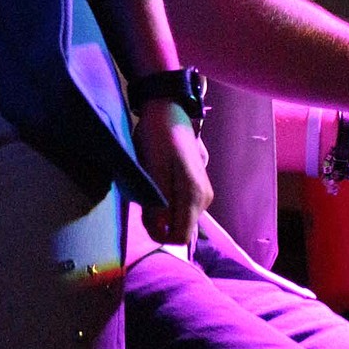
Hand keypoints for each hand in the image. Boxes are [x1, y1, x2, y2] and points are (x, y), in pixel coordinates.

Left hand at [133, 101, 211, 250]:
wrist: (169, 111)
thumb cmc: (158, 138)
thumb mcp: (153, 172)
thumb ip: (157, 205)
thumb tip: (159, 234)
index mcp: (194, 197)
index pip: (179, 237)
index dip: (159, 235)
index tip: (144, 216)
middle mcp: (204, 199)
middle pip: (179, 227)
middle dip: (159, 221)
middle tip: (144, 197)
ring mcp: (203, 192)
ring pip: (179, 216)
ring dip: (162, 209)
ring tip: (151, 184)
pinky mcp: (198, 186)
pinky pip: (181, 205)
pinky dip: (167, 200)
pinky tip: (159, 181)